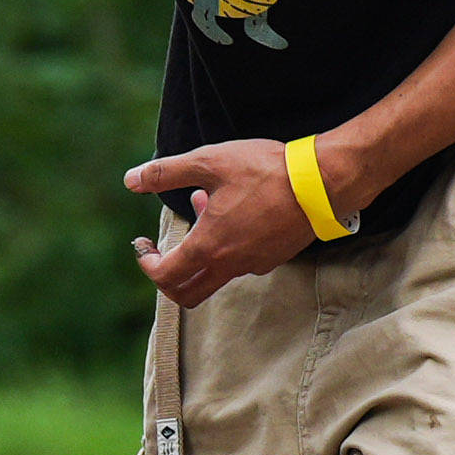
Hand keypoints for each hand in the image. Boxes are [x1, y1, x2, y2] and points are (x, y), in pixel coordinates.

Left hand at [126, 137, 320, 305]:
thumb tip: (130, 180)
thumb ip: (166, 173)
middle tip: (162, 251)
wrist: (325, 181)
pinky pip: (240, 261)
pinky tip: (231, 208)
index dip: (146, 263)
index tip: (143, 244)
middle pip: (187, 293)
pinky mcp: (275, 257)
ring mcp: (256, 264)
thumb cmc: (266, 170)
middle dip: (167, 277)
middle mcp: (231, 264)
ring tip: (202, 202)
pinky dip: (226, 244)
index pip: (165, 276)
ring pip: (216, 272)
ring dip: (200, 249)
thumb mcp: (209, 162)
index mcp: (209, 247)